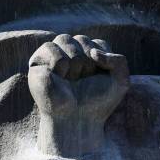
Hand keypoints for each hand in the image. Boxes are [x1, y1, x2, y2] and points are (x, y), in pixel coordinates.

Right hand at [28, 34, 128, 156]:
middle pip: (82, 39)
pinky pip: (49, 47)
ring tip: (71, 80)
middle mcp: (72, 52)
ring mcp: (54, 56)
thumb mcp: (121, 82)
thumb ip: (119, 60)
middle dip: (87, 62)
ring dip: (73, 62)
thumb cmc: (98, 103)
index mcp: (90, 53)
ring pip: (64, 38)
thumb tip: (93, 52)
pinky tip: (59, 77)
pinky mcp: (37, 62)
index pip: (99, 44)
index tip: (98, 79)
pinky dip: (58, 62)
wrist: (77, 121)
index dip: (102, 62)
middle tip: (82, 81)